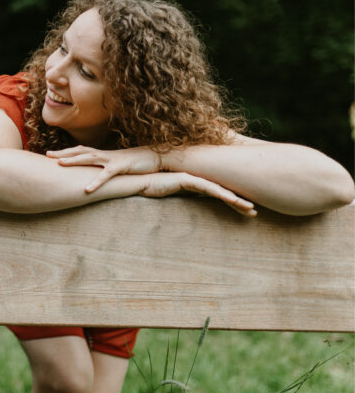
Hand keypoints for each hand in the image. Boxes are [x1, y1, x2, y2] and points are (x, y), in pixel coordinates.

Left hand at [48, 146, 161, 191]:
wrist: (154, 157)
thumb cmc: (134, 162)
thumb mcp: (116, 165)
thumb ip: (104, 168)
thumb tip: (93, 174)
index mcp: (102, 154)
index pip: (80, 151)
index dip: (65, 151)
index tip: (50, 153)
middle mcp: (104, 154)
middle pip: (80, 151)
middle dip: (63, 153)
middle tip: (47, 154)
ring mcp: (112, 159)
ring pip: (89, 158)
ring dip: (74, 161)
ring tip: (60, 164)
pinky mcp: (121, 167)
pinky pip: (106, 175)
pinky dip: (96, 181)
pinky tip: (87, 189)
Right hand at [137, 172, 256, 216]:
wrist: (136, 181)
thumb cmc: (150, 189)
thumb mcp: (170, 195)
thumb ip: (181, 198)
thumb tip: (187, 214)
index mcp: (195, 185)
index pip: (218, 193)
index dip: (232, 202)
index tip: (245, 211)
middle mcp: (197, 180)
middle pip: (223, 192)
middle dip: (240, 202)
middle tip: (254, 213)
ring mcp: (193, 178)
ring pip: (220, 190)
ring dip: (236, 200)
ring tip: (251, 210)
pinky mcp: (187, 178)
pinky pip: (208, 188)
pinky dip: (222, 194)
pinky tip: (233, 200)